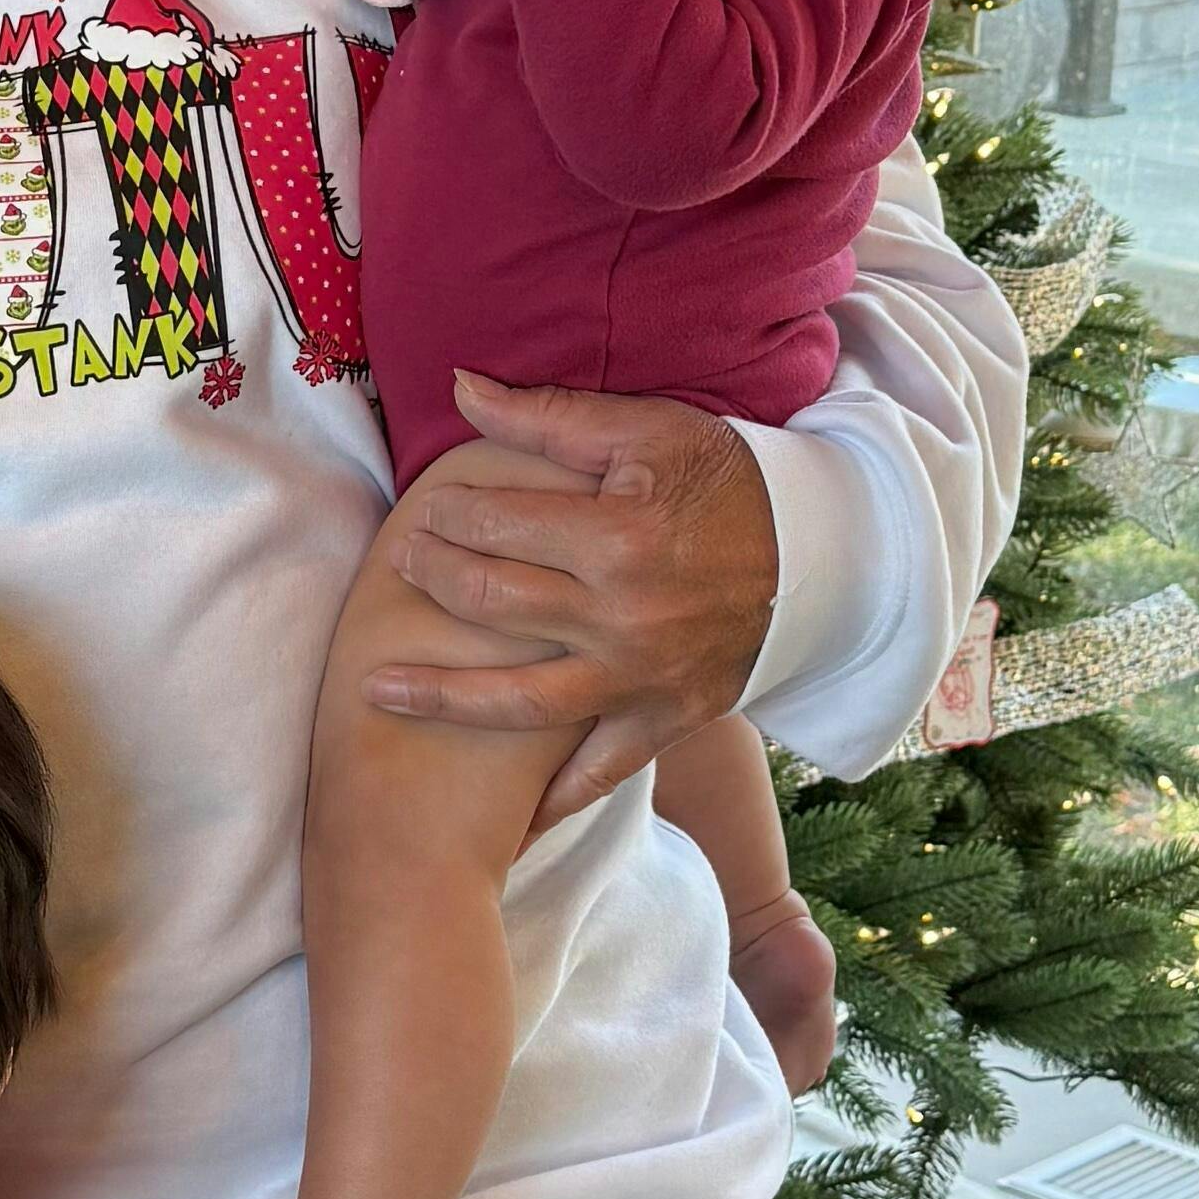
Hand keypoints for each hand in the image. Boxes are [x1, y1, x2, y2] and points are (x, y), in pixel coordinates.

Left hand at [365, 379, 776, 820]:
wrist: (821, 558)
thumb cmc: (726, 483)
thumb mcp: (647, 432)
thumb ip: (548, 418)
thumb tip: (461, 387)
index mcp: (617, 538)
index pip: (496, 527)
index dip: (448, 516)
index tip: (425, 510)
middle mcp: (623, 619)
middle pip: (492, 603)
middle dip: (433, 579)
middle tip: (401, 564)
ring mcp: (641, 680)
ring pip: (518, 704)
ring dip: (441, 696)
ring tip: (377, 689)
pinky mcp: (664, 721)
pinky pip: (595, 774)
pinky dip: (546, 800)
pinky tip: (492, 810)